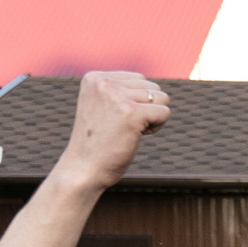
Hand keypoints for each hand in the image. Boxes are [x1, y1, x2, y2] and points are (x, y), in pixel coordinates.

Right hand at [56, 70, 168, 191]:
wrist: (83, 169)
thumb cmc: (97, 142)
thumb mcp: (102, 106)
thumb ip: (120, 90)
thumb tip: (155, 88)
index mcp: (95, 77)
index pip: (139, 79)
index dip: (136, 102)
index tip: (114, 118)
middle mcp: (104, 82)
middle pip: (152, 87)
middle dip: (145, 109)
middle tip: (121, 127)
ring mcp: (117, 96)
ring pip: (161, 98)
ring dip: (151, 118)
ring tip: (127, 131)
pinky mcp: (131, 113)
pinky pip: (164, 112)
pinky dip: (156, 127)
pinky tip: (135, 136)